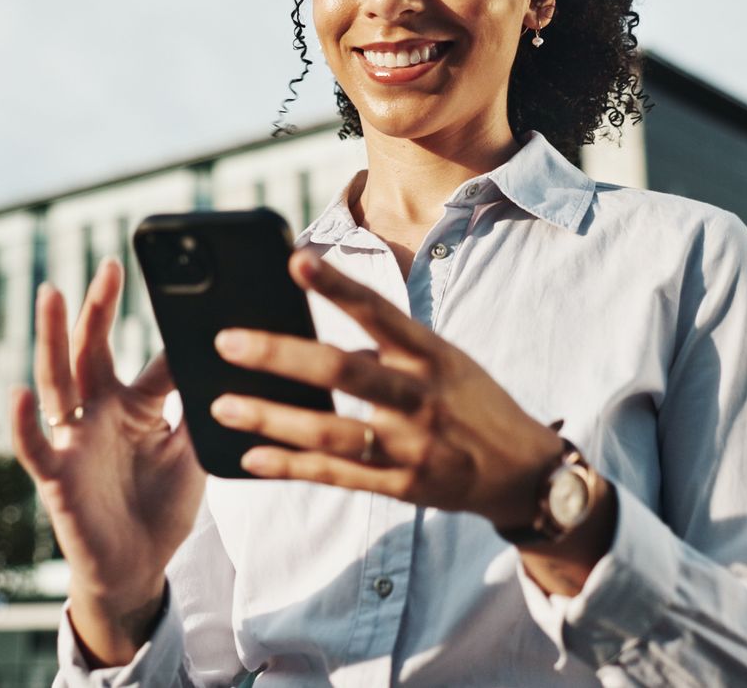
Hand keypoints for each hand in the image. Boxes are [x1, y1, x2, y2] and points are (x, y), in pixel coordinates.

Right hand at [9, 258, 203, 665]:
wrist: (136, 568)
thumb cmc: (159, 506)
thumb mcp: (192, 453)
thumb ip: (201, 411)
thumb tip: (231, 364)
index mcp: (134, 404)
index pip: (151, 357)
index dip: (169, 329)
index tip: (191, 294)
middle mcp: (98, 412)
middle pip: (93, 350)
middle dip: (98, 308)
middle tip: (109, 266)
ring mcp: (74, 440)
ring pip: (57, 380)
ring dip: (52, 337)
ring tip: (51, 294)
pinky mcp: (56, 476)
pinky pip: (34, 445)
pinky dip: (24, 421)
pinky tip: (18, 392)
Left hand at [207, 247, 568, 531]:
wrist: (524, 472)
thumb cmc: (472, 402)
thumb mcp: (445, 361)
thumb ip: (388, 348)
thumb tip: (318, 340)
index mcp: (432, 355)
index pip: (378, 311)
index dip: (337, 285)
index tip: (294, 259)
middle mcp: (421, 397)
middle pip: (344, 371)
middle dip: (282, 356)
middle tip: (228, 341)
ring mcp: (411, 445)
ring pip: (331, 432)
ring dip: (272, 418)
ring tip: (222, 405)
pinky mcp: (401, 486)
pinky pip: (336, 475)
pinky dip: (290, 467)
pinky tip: (251, 457)